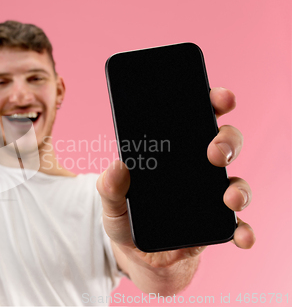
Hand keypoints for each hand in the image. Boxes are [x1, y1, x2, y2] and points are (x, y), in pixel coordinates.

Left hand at [96, 87, 255, 269]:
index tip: (219, 98)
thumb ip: (109, 188)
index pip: (194, 118)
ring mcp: (210, 195)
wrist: (139, 256)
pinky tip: (242, 237)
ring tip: (229, 198)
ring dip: (239, 187)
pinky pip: (238, 224)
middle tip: (214, 151)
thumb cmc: (127, 219)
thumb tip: (116, 166)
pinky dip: (245, 230)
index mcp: (172, 153)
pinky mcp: (217, 223)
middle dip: (226, 140)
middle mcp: (195, 168)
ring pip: (234, 180)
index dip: (211, 102)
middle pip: (222, 142)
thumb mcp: (112, 203)